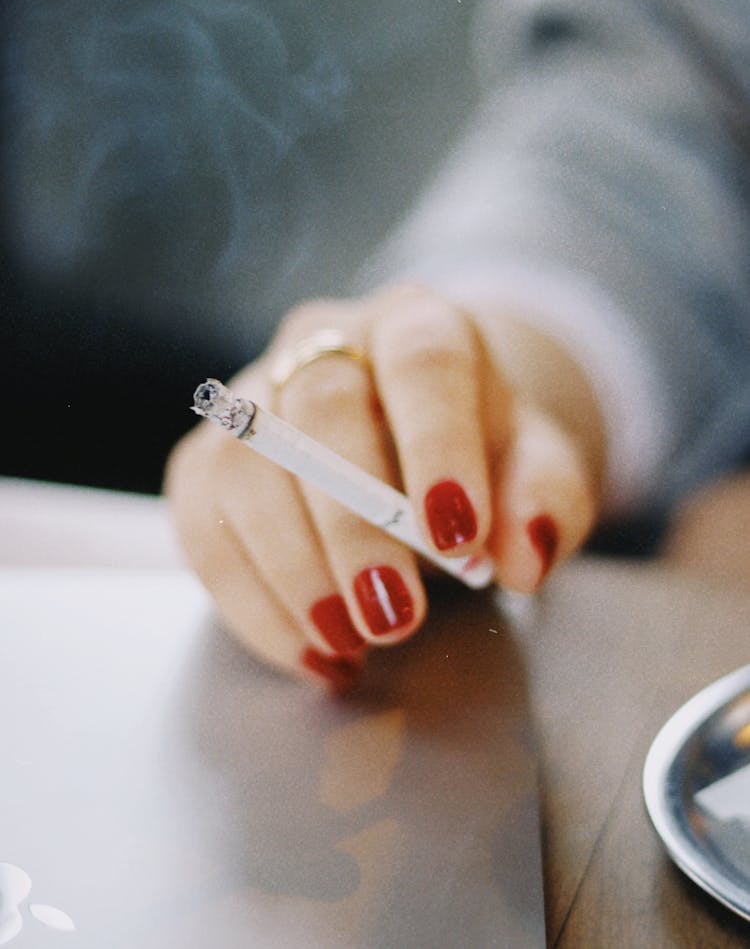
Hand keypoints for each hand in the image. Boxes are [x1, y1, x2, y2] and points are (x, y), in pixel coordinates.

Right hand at [165, 284, 602, 688]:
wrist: (417, 446)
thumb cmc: (480, 458)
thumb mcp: (537, 473)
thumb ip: (543, 502)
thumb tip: (523, 556)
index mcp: (417, 324)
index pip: (423, 361)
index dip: (437, 444)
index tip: (459, 538)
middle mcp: (326, 341)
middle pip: (320, 407)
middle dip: (354, 526)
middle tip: (394, 618)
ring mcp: (255, 393)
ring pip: (245, 463)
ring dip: (294, 570)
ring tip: (349, 644)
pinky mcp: (207, 457)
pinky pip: (202, 523)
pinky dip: (249, 599)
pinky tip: (305, 648)